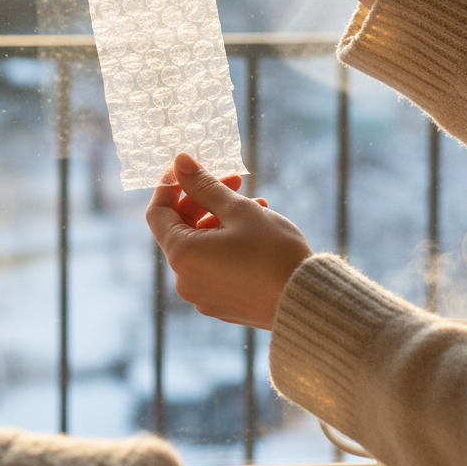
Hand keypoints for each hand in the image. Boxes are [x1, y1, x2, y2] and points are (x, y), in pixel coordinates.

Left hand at [146, 152, 311, 330]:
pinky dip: (226, 244)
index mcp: (182, 255)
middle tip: (235, 180)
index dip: (170, 186)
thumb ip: (204, 185)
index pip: (157, 213)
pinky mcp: (222, 304)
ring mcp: (202, 295)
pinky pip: (214, 266)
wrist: (309, 303)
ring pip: (201, 246)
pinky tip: (257, 231)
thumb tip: (180, 162)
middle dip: (205, 200)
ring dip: (221, 220)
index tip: (189, 169)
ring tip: (257, 204)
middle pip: (181, 229)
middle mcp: (184, 279)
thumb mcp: (238, 210)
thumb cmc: (274, 253)